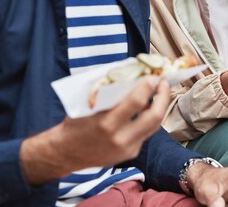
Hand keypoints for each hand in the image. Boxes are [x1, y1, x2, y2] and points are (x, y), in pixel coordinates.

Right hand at [20, 76, 169, 184]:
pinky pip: (146, 133)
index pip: (137, 102)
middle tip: (163, 82)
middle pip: (154, 116)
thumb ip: (109, 92)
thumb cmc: (74, 124)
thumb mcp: (87, 105)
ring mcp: (127, 148)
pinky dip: (149, 118)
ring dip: (160, 106)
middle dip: (163, 97)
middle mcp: (119, 138)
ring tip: (160, 92)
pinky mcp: (130, 153)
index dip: (149, 86)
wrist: (64, 153)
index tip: (153, 76)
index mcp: (106, 124)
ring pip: (155, 126)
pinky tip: (148, 107)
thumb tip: (131, 74)